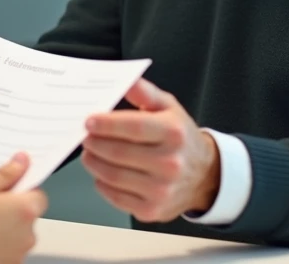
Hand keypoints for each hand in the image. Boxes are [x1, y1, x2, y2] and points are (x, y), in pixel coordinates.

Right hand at [0, 153, 47, 263]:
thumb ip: (5, 174)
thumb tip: (21, 162)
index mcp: (26, 209)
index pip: (38, 194)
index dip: (24, 189)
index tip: (9, 186)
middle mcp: (28, 233)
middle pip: (27, 216)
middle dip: (12, 210)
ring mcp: (19, 253)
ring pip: (16, 235)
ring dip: (5, 229)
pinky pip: (6, 251)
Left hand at [81, 78, 219, 223]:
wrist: (204, 175)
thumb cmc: (180, 138)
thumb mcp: (168, 107)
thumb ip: (144, 92)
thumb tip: (124, 79)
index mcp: (173, 133)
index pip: (133, 127)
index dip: (106, 124)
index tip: (89, 121)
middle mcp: (170, 163)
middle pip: (118, 152)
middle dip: (94, 143)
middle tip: (84, 137)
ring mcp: (161, 189)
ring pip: (113, 176)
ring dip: (94, 163)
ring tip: (89, 153)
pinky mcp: (152, 209)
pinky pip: (116, 196)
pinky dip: (102, 184)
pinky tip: (101, 173)